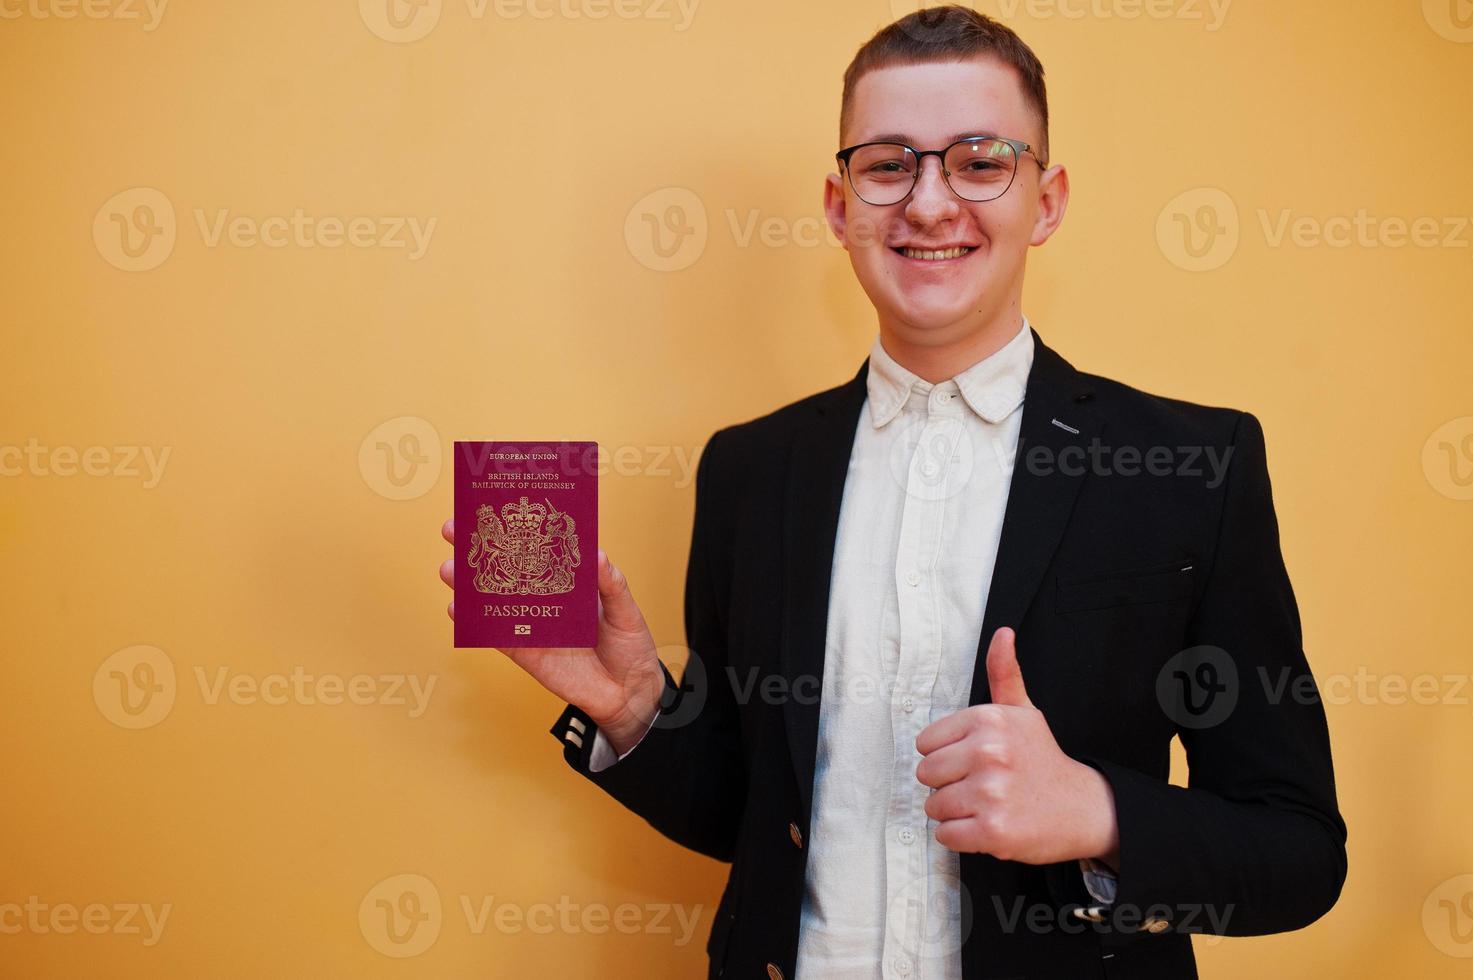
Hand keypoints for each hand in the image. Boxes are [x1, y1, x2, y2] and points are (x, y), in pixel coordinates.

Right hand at [440, 518, 663, 753]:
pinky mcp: (526, 653)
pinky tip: (456, 610)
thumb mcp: (626, 610)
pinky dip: (475, 624)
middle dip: (478, 549)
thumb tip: (597, 553)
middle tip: (453, 530)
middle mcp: (545, 599)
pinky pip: (496, 636)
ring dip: (468, 585)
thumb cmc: (630, 647)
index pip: (537, 549)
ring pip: (493, 600)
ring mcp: (533, 625)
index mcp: (568, 581)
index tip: (493, 509)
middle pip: (506, 569)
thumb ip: (612, 584)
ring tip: (449, 569)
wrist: (630, 695)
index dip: (515, 529)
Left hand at [915, 627, 1119, 866]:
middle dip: (947, 784)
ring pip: (933, 806)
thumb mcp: (1023, 712)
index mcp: (988, 719)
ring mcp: (991, 793)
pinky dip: (960, 836)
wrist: (1084, 808)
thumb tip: (1003, 633)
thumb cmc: (1042, 759)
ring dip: (954, 811)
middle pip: (925, 774)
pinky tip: (987, 825)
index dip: (946, 755)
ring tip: (985, 805)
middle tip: (980, 785)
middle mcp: (988, 752)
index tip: (974, 760)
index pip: (925, 743)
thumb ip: (1004, 673)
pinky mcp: (993, 831)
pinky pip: (946, 835)